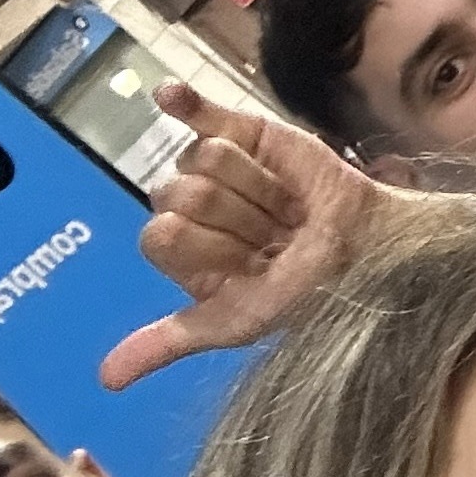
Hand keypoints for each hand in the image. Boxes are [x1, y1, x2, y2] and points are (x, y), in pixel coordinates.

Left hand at [100, 86, 414, 389]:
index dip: (208, 247)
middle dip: (238, 217)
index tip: (252, 263)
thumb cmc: (307, 292)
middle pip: (178, 196)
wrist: (369, 248)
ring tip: (288, 206)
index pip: (159, 234)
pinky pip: (200, 113)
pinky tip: (169, 95)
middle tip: (277, 234)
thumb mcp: (237, 321)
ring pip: (203, 159)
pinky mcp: (247, 130)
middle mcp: (192, 206)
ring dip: (257, 186)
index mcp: (182, 252)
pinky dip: (184, 101)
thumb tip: (106, 381)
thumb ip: (169, 340)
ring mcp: (216, 166)